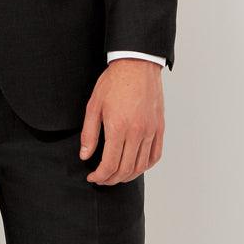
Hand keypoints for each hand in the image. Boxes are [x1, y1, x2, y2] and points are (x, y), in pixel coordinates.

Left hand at [79, 57, 164, 184]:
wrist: (137, 64)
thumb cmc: (114, 82)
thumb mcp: (94, 105)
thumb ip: (89, 134)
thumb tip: (85, 156)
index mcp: (118, 127)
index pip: (110, 164)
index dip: (100, 176)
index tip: (93, 177)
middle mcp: (137, 132)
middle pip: (126, 169)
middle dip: (111, 179)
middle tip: (102, 179)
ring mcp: (150, 131)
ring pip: (141, 166)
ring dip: (128, 176)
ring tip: (116, 176)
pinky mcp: (159, 127)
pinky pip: (155, 155)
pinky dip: (145, 166)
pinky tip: (136, 166)